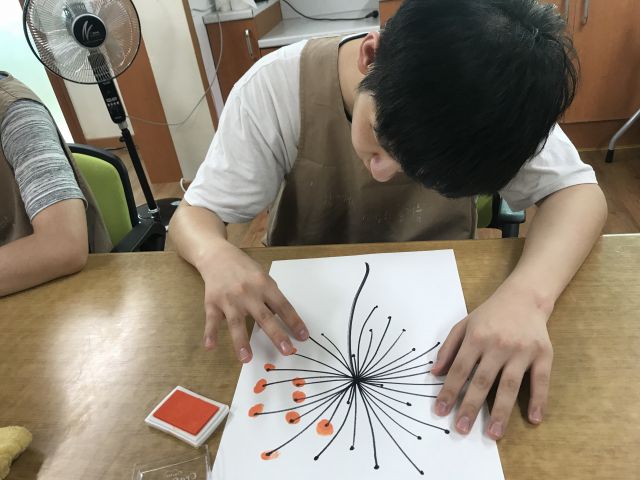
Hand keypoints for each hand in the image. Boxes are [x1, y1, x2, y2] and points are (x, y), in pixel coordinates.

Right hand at [199, 240, 308, 362]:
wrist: (217, 256)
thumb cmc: (244, 269)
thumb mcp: (262, 276)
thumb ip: (270, 297)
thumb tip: (281, 320)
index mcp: (264, 285)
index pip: (283, 306)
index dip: (294, 321)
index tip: (303, 337)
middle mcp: (248, 293)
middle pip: (264, 317)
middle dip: (276, 335)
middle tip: (286, 351)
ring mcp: (229, 299)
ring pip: (236, 322)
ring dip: (241, 341)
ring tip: (246, 358)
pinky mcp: (212, 303)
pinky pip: (212, 321)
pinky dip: (210, 334)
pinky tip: (210, 346)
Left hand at [431, 282, 553, 439]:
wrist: (524, 297)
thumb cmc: (490, 315)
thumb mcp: (463, 325)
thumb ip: (448, 348)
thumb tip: (435, 373)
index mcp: (476, 337)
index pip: (459, 370)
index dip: (449, 391)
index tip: (440, 411)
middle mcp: (498, 345)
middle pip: (482, 381)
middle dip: (470, 407)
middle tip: (461, 429)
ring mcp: (522, 351)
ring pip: (510, 385)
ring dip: (501, 412)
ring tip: (493, 433)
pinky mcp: (543, 354)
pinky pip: (541, 381)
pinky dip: (538, 400)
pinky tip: (534, 419)